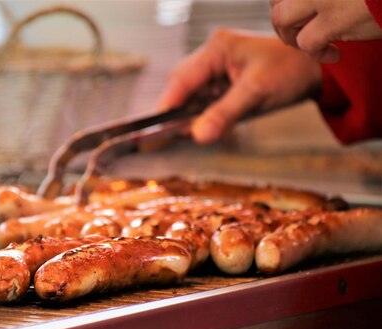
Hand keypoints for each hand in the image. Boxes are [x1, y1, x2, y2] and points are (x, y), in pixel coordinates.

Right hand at [159, 29, 321, 143]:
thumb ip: (223, 115)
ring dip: (188, 115)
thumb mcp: (255, 94)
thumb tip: (197, 136)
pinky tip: (201, 127)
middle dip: (176, 111)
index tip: (156, 128)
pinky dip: (200, 115)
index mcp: (216, 49)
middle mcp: (211, 56)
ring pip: (190, 95)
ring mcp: (216, 69)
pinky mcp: (222, 83)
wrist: (315, 68)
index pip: (181, 79)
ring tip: (185, 134)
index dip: (167, 104)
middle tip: (169, 135)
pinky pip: (203, 100)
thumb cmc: (290, 71)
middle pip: (181, 86)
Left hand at [271, 0, 381, 62]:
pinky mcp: (335, 17)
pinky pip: (308, 43)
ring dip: (291, 36)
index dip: (283, 0)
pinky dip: (317, 54)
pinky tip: (333, 55)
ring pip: (282, 20)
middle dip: (282, 18)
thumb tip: (302, 7)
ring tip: (311, 44)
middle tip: (296, 29)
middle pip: (276, 1)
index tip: (293, 8)